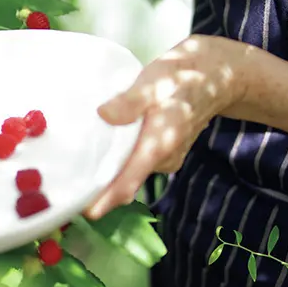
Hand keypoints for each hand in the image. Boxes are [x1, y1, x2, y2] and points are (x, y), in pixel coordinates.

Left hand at [85, 36, 242, 219]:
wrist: (217, 75)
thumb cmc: (183, 75)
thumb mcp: (154, 80)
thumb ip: (130, 101)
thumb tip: (104, 114)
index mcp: (160, 143)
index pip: (129, 181)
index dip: (106, 199)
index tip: (84, 211)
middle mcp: (165, 157)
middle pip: (127, 182)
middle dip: (101, 189)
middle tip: (70, 187)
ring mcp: (167, 155)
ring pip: (133, 171)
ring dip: (111, 173)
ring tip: (80, 168)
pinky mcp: (166, 149)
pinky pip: (140, 162)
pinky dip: (122, 161)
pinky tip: (104, 151)